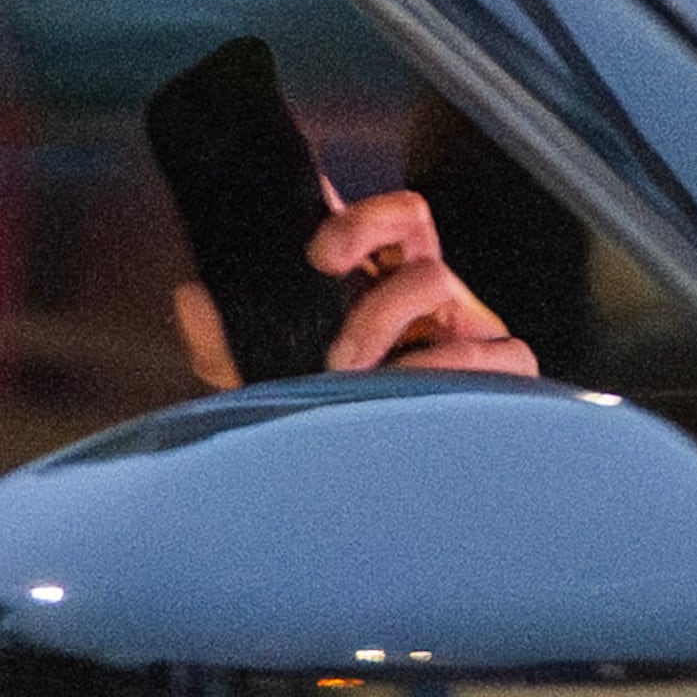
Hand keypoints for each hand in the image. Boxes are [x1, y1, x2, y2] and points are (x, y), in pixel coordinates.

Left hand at [171, 186, 538, 387]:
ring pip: (442, 287)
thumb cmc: (319, 406)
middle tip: (334, 331)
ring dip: (395, 329)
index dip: (358, 221)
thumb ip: (224, 333)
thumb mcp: (262, 367)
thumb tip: (194, 300)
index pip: (383, 213)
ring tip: (364, 381)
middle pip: (416, 228)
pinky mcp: (497, 369)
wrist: (356, 483)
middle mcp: (419, 287)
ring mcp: (461, 324)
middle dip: (368, 274)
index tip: (318, 256)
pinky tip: (415, 399)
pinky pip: (502, 353)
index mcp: (372, 271)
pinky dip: (458, 370)